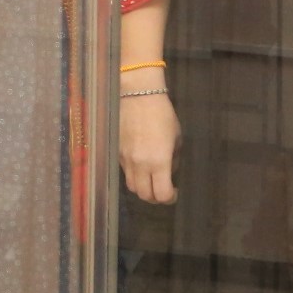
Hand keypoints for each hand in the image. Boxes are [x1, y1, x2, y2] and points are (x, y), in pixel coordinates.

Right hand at [118, 75, 177, 202]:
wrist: (137, 94)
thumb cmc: (161, 113)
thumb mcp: (175, 137)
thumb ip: (173, 158)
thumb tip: (170, 170)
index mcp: (159, 161)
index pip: (161, 194)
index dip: (170, 198)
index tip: (174, 192)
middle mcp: (140, 164)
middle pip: (144, 195)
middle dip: (155, 196)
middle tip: (163, 189)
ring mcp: (125, 159)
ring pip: (131, 186)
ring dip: (142, 187)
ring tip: (151, 179)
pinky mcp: (116, 151)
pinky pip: (124, 171)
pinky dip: (133, 174)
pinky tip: (140, 164)